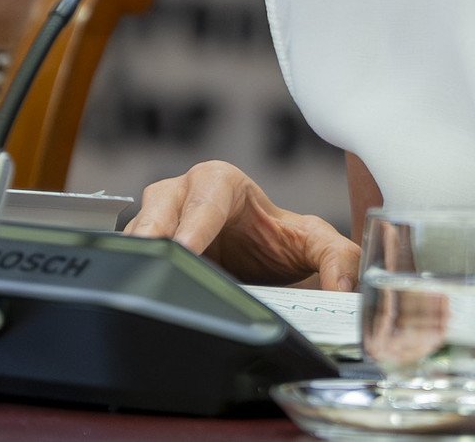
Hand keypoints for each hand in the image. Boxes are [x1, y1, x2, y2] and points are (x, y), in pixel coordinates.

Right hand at [125, 160, 359, 289]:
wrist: (262, 260)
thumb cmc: (281, 241)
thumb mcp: (316, 243)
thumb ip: (339, 259)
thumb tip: (344, 286)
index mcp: (220, 181)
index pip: (203, 201)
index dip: (193, 226)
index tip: (186, 251)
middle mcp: (183, 192)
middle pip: (157, 211)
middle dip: (154, 237)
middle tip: (152, 267)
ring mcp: (158, 218)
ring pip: (137, 234)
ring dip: (139, 259)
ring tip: (140, 284)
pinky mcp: (144, 246)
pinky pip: (129, 257)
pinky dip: (133, 273)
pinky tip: (140, 292)